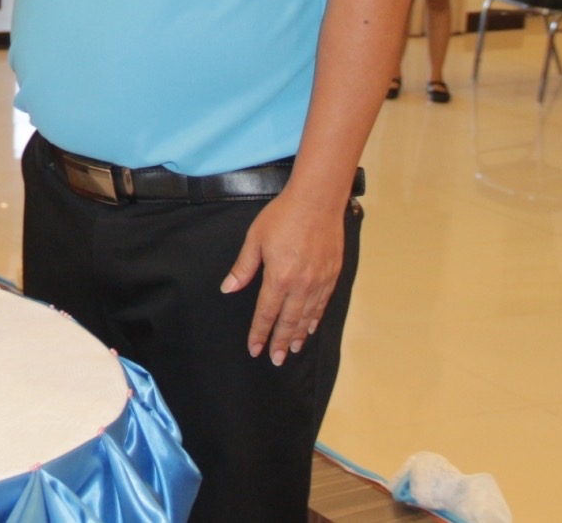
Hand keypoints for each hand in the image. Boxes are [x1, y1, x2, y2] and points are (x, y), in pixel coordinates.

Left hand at [221, 189, 344, 365]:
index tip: (254, 349)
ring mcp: (319, 281)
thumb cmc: (283, 216)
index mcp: (279, 277)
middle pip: (289, 321)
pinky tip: (310, 327)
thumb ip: (243, 267)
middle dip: (281, 342)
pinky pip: (323, 304)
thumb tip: (229, 288)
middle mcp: (301, 284)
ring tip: (293, 350)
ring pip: (308, 316)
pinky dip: (315, 319)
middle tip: (276, 360)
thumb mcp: (255, 239)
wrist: (317, 201)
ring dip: (299, 335)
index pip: (266, 313)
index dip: (259, 332)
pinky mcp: (332, 275)